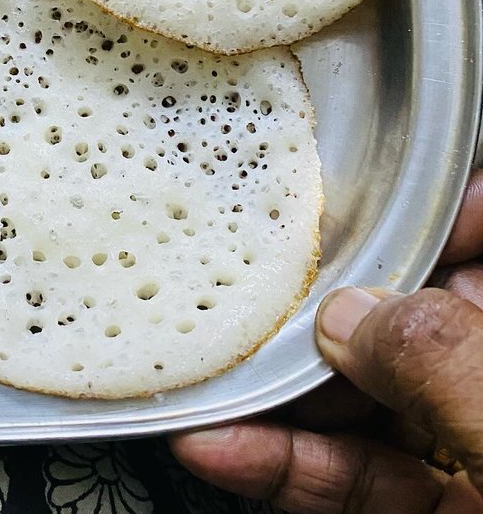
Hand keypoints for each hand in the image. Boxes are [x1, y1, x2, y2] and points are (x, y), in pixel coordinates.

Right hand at [170, 169, 482, 512]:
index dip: (430, 206)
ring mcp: (465, 450)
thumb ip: (439, 360)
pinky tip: (223, 448)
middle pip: (405, 317)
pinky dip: (285, 464)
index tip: (363, 190)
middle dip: (322, 304)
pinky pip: (354, 478)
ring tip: (212, 371)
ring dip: (282, 393)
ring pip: (366, 399)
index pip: (480, 241)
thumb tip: (347, 313)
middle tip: (250, 285)